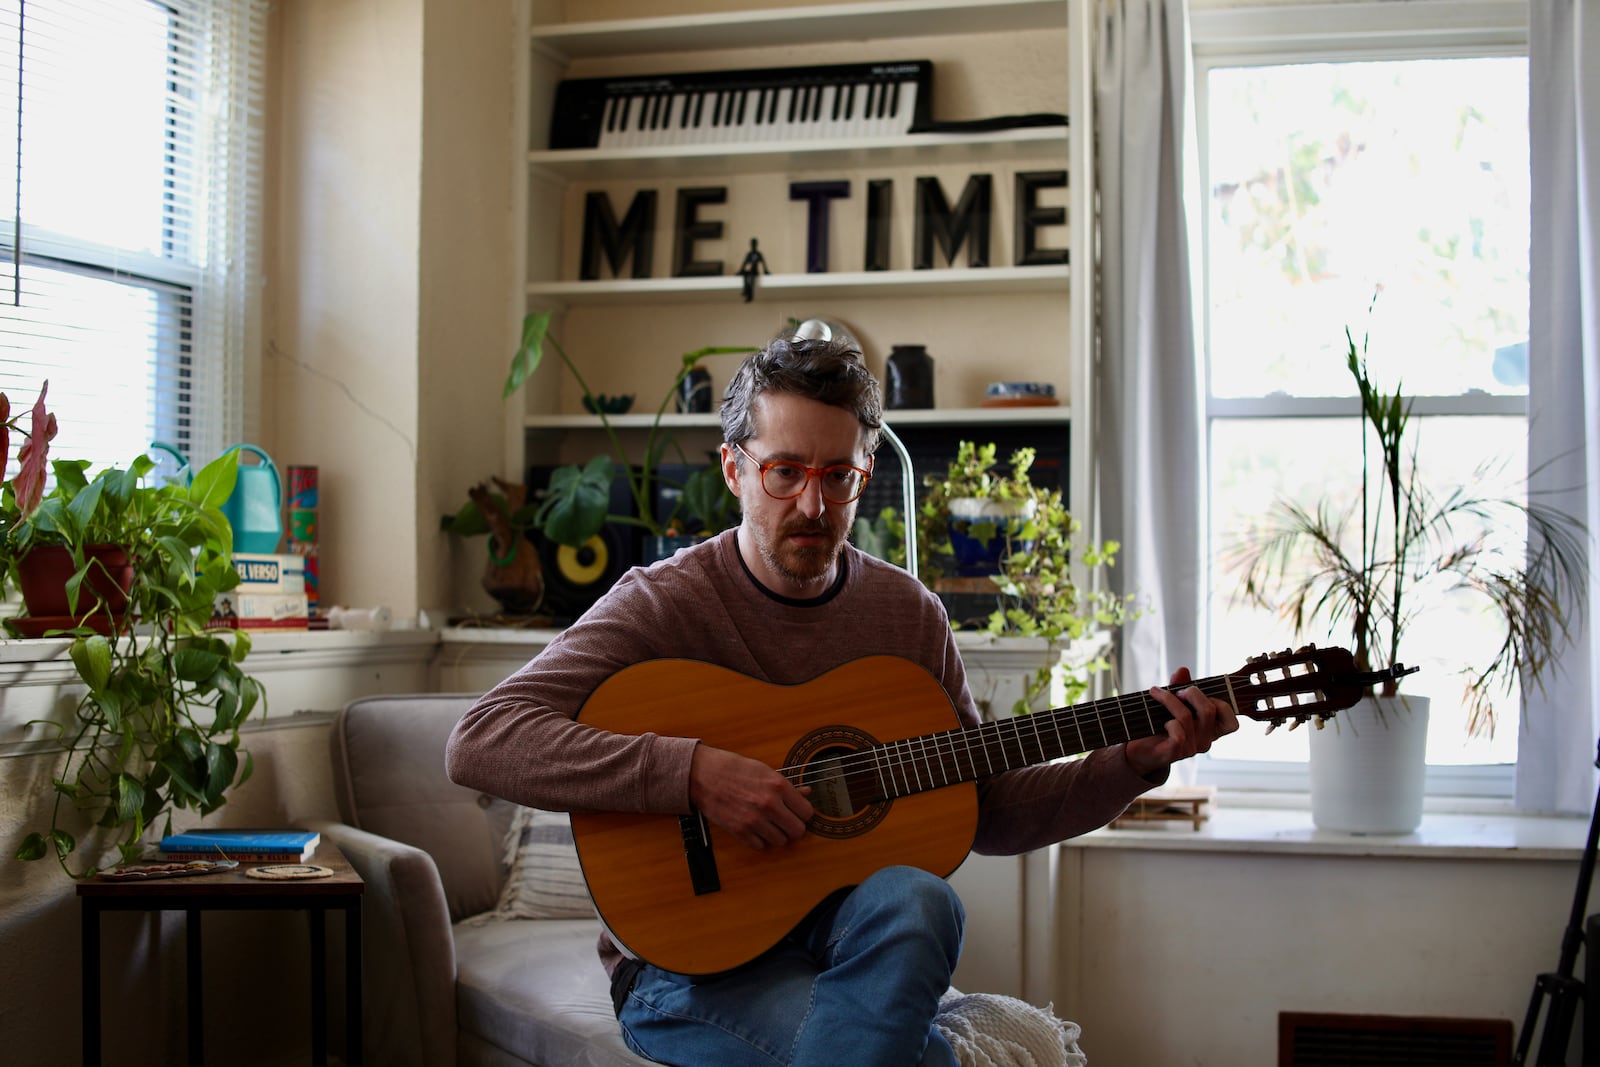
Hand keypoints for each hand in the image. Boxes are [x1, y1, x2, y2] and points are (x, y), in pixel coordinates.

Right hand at [688, 745, 813, 849]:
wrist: (703, 775)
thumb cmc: (733, 769)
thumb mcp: (764, 770)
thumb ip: (787, 785)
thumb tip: (805, 793)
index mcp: (778, 786)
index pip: (807, 812)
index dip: (803, 813)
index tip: (797, 812)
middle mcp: (769, 804)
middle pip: (798, 831)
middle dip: (793, 827)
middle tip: (786, 821)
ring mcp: (754, 820)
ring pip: (781, 841)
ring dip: (777, 834)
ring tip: (769, 824)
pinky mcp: (740, 831)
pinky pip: (761, 846)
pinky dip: (760, 840)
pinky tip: (755, 828)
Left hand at [1123, 667, 1239, 779]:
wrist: (1139, 749)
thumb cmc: (1159, 724)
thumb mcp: (1173, 702)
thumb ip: (1180, 686)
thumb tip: (1183, 670)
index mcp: (1210, 730)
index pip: (1232, 724)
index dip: (1223, 705)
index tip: (1204, 695)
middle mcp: (1205, 741)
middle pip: (1209, 710)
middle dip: (1192, 692)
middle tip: (1177, 690)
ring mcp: (1191, 749)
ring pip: (1187, 716)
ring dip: (1169, 699)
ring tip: (1156, 693)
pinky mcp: (1174, 753)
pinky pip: (1178, 733)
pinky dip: (1168, 721)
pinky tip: (1161, 723)